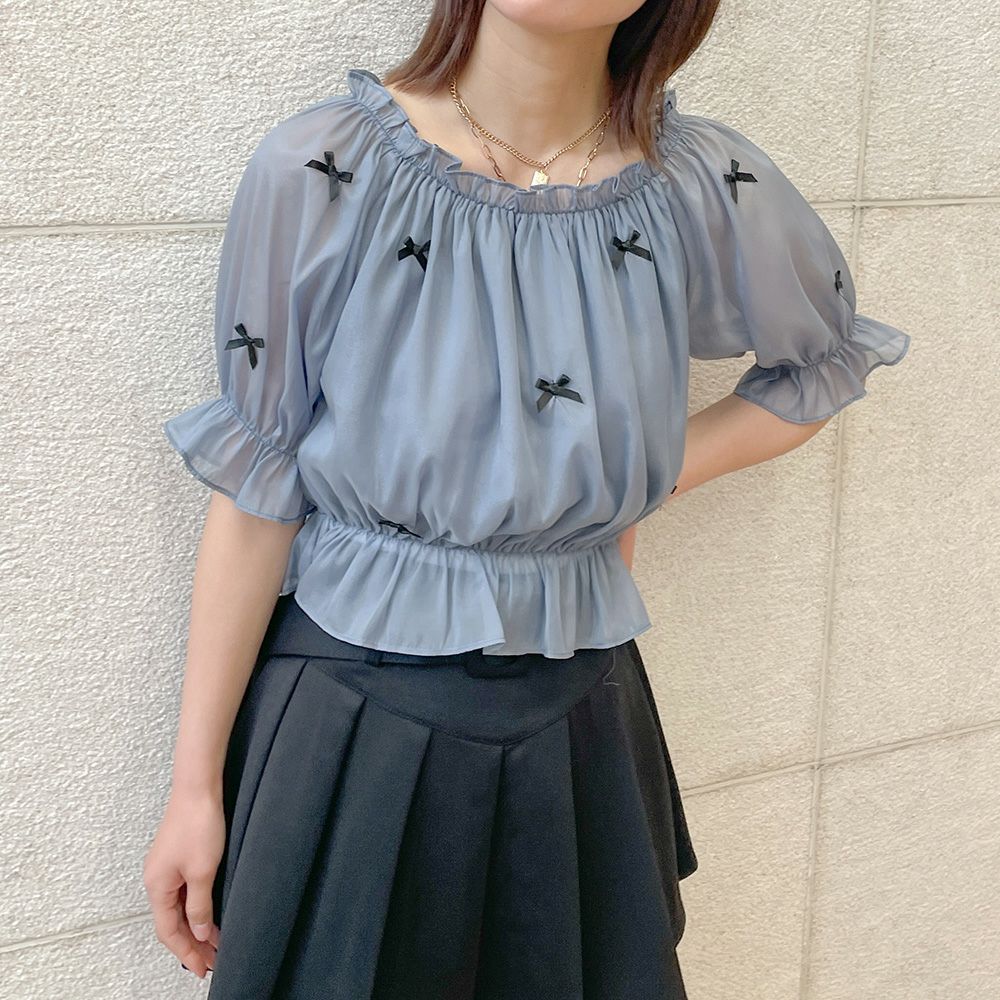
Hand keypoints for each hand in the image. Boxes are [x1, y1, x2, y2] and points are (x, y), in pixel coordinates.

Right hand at [143, 788, 224, 977]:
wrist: (198, 789)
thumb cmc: (198, 825)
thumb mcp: (203, 871)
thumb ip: (199, 905)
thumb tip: (197, 933)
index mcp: (157, 886)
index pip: (169, 931)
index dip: (185, 952)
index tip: (202, 969)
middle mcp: (157, 880)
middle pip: (172, 922)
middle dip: (192, 944)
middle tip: (212, 961)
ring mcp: (166, 868)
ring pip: (179, 908)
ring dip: (196, 926)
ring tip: (216, 943)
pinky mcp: (177, 857)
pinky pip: (184, 892)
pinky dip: (196, 907)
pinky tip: (211, 914)